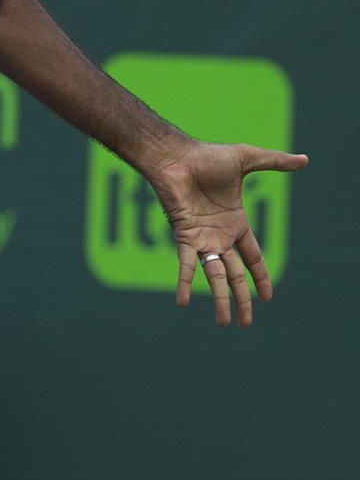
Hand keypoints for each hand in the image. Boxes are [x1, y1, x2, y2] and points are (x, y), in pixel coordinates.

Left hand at [148, 141, 308, 326]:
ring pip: (215, 275)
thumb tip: (305, 159)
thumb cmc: (205, 156)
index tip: (267, 298)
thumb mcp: (247, 159)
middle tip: (245, 324)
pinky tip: (183, 302)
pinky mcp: (184, 235)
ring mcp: (202, 237)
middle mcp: (219, 235)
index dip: (260, 277)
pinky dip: (185, 282)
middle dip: (242, 299)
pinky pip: (186, 264)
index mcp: (235, 222)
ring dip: (220, 299)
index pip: (253, 257)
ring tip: (225, 324)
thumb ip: (275, 162)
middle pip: (235, 274)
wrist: (174, 155)